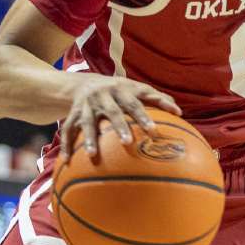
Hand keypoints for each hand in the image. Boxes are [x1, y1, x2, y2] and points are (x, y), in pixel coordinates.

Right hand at [62, 75, 179, 156]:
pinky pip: (67, 130)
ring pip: (86, 122)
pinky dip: (65, 145)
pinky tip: (66, 161)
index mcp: (121, 90)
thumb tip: (180, 112)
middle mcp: (103, 96)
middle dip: (119, 126)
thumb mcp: (137, 89)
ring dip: (89, 138)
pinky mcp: (72, 114)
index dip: (144, 116)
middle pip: (112, 111)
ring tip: (93, 155)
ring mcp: (86, 105)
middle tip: (127, 142)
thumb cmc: (120, 91)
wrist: (84, 82)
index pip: (135, 103)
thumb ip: (157, 98)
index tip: (153, 131)